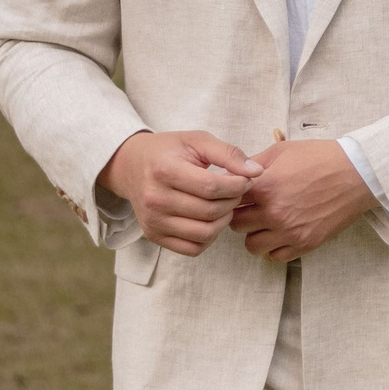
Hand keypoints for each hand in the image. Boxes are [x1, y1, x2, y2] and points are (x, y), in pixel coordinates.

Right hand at [97, 131, 260, 256]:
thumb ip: (228, 153)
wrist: (132, 165)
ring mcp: (152, 221)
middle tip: (236, 191)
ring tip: (225, 205)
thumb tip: (256, 172)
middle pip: (210, 211)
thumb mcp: (197, 141)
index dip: (237, 185)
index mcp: (164, 171)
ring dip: (223, 221)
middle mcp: (155, 199)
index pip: (211, 187)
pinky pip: (192, 249)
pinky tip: (211, 220)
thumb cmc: (169, 151)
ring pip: (204, 234)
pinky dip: (209, 238)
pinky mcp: (154, 236)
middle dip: (233, 202)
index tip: (245, 179)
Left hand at [230, 139, 375, 262]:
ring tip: (267, 222)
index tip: (241, 194)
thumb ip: (254, 164)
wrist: (358, 173)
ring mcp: (290, 231)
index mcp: (265, 187)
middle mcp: (274, 213)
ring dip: (256, 234)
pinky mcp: (306, 244)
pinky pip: (275, 256)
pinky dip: (275, 247)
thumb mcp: (283, 151)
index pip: (230, 200)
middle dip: (242, 215)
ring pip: (252, 245)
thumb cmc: (321, 158)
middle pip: (236, 225)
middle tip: (253, 208)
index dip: (232, 196)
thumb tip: (233, 174)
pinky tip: (283, 232)